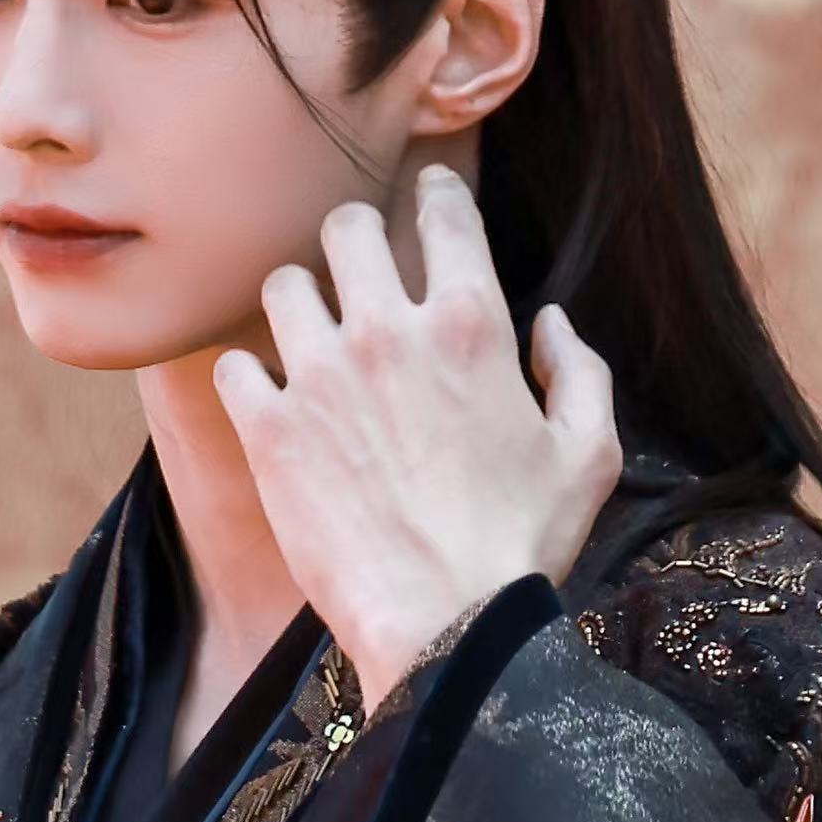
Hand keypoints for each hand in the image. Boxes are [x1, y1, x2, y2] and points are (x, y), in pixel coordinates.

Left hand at [212, 163, 622, 713]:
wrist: (449, 631)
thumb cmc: (523, 547)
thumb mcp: (588, 455)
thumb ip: (579, 373)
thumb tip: (550, 322)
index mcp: (473, 324)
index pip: (444, 212)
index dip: (435, 191)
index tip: (426, 192)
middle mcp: (390, 331)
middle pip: (346, 226)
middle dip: (353, 236)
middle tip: (355, 263)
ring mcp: (321, 376)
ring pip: (282, 284)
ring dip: (297, 303)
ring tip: (306, 332)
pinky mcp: (268, 428)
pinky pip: (232, 364)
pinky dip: (247, 377)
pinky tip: (265, 399)